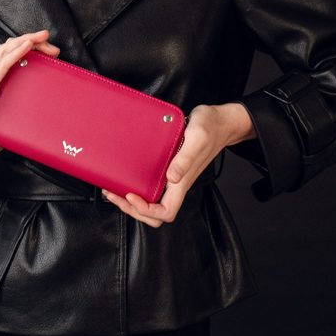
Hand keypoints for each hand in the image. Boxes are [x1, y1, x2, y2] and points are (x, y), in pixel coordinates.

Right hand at [0, 30, 59, 170]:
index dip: (28, 50)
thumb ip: (14, 123)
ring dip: (26, 40)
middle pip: (8, 49)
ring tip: (42, 36)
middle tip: (49, 41)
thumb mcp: (3, 130)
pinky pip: (2, 66)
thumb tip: (32, 127)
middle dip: (30, 40)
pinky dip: (16, 52)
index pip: (9, 59)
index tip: (49, 54)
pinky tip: (28, 45)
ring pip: (5, 51)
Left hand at [101, 102, 254, 227]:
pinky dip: (137, 186)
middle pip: (155, 213)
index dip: (147, 211)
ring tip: (114, 189)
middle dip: (132, 209)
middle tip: (114, 195)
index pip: (166, 212)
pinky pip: (153, 187)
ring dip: (131, 201)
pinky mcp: (171, 168)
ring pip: (152, 202)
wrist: (221, 121)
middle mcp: (177, 183)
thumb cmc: (211, 127)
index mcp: (183, 181)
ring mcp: (174, 177)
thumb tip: (171, 177)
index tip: (131, 195)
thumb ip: (185, 158)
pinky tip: (127, 176)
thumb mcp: (197, 138)